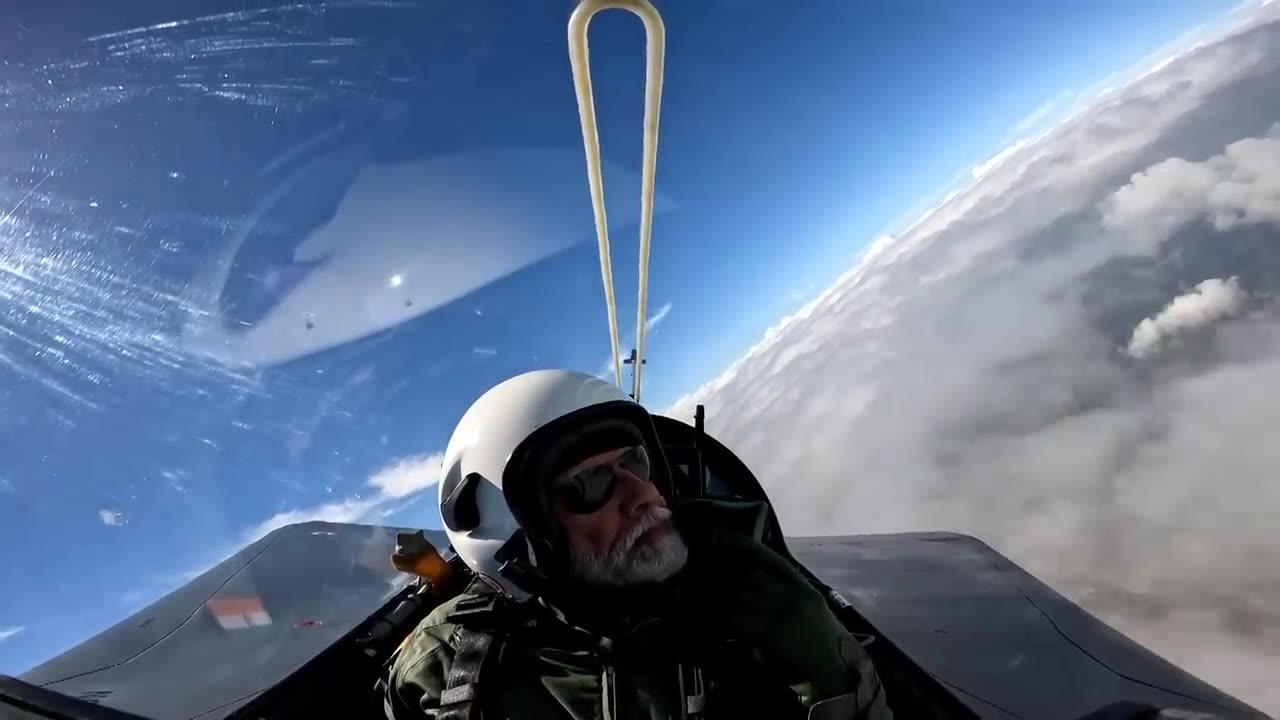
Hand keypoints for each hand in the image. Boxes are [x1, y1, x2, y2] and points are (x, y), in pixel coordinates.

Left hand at [677, 528, 869, 705]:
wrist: (836, 668)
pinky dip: (724, 620)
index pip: (771, 559)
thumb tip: (753, 578)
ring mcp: (781, 614)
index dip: (745, 545)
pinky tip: (716, 622)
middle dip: (725, 577)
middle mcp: (791, 596)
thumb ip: (787, 591)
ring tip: (703, 599)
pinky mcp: (770, 634)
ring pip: (740, 597)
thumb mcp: (811, 606)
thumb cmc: (822, 639)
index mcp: (802, 587)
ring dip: (719, 598)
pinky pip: (739, 621)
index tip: (724, 537)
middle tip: (704, 577)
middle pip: (749, 577)